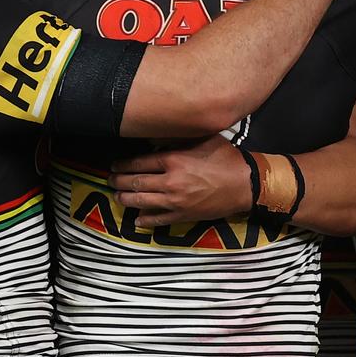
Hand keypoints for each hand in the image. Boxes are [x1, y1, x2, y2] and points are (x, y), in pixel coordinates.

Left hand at [108, 135, 251, 226]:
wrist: (245, 183)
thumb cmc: (225, 157)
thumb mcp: (201, 139)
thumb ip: (175, 137)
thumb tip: (152, 136)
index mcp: (173, 160)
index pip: (139, 162)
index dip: (123, 164)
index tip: (114, 165)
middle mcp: (170, 181)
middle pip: (136, 182)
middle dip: (119, 181)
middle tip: (110, 180)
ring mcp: (175, 201)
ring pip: (142, 202)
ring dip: (126, 199)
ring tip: (118, 196)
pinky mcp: (183, 215)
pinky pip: (158, 220)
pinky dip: (145, 220)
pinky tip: (137, 219)